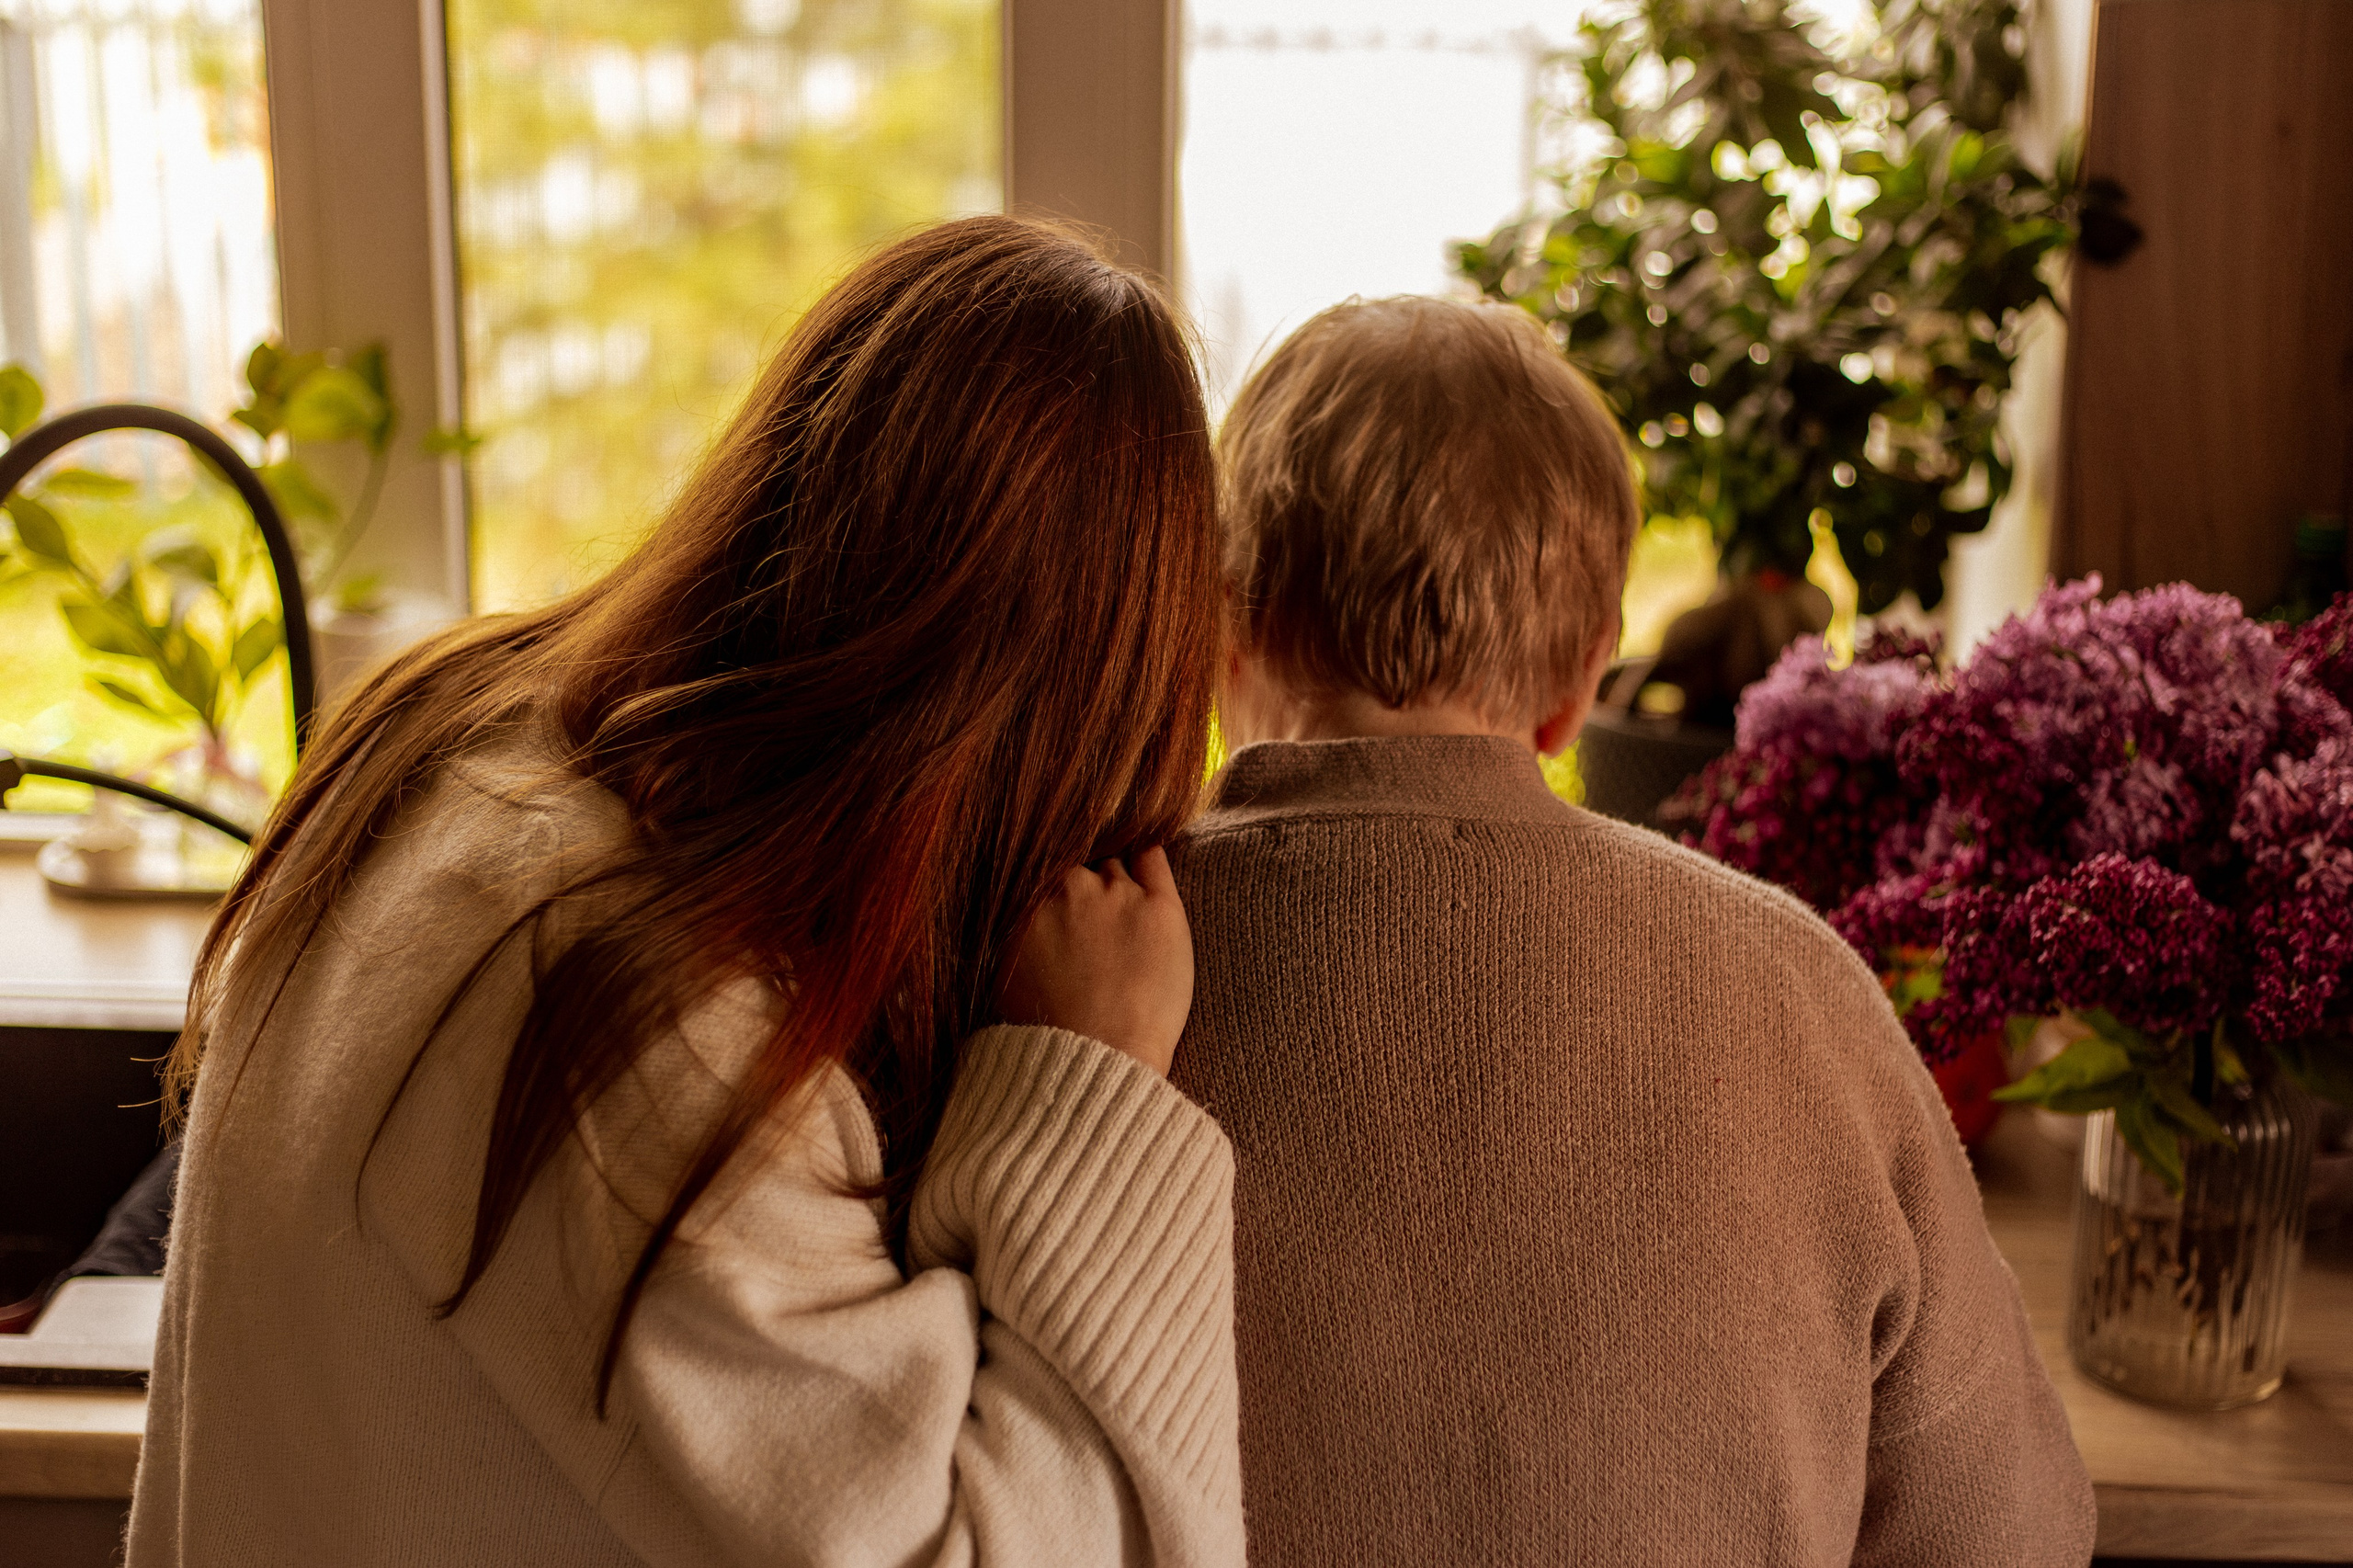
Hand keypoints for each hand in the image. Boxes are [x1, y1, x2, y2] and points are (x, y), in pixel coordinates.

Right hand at [999, 846, 1192, 1075]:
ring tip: (1123, 915)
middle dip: (1082, 885)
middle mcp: (1068, 887)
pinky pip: (1152, 858)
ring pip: (1114, 864)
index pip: (1042, 868)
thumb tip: (1014, 907)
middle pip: (1078, 866)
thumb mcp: (1003, 974)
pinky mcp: (1159, 907)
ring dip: (1116, 880)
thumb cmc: (1046, 1031)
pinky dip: (1148, 859)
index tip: (1063, 902)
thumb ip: (1010, 927)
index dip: (1054, 887)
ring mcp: (1115, 894)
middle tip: (1094, 919)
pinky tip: (1147, 870)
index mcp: (1025, 901)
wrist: (1097, 1060)